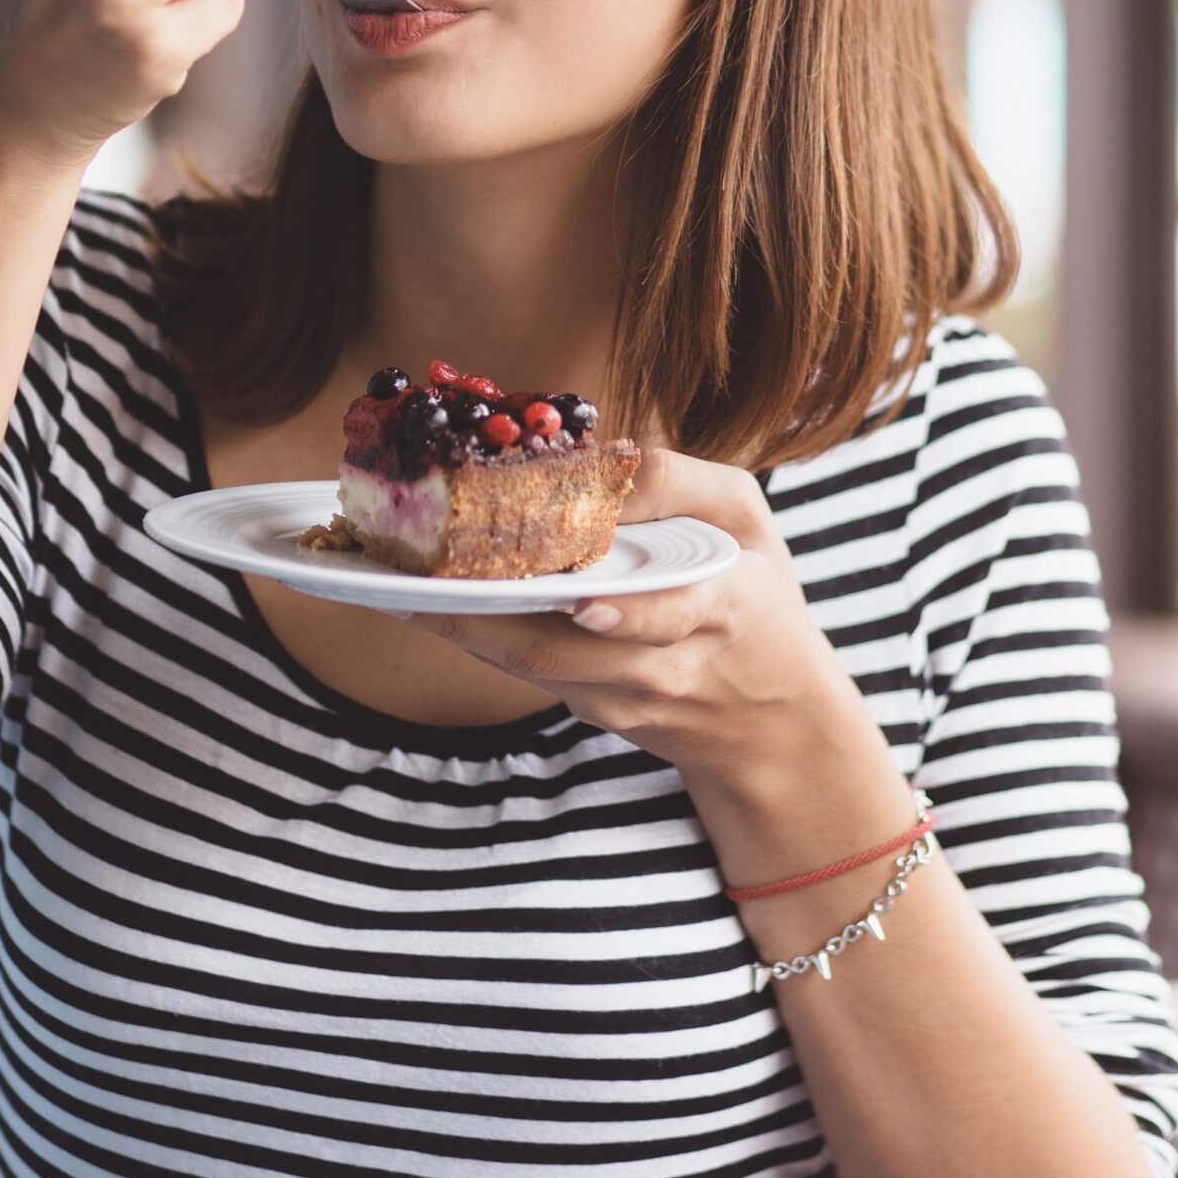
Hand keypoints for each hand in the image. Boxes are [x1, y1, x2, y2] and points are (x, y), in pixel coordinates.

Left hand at [388, 447, 845, 779]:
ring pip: (535, 667)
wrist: (773, 723)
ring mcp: (626, 700)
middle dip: (491, 618)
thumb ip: (681, 482)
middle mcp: (667, 666)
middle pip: (567, 650)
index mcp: (720, 607)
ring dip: (466, 628)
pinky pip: (530, 673)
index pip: (667, 615)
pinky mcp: (598, 714)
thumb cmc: (760, 599)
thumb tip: (601, 454)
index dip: (624, 614)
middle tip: (426, 580)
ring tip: (404, 589)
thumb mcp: (749, 522)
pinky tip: (429, 605)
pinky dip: (481, 638)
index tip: (578, 600)